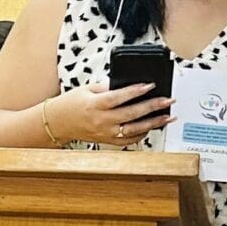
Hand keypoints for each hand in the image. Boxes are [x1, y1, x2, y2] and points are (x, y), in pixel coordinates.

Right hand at [45, 84, 171, 147]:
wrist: (58, 122)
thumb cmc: (71, 104)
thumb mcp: (87, 89)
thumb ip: (107, 87)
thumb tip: (129, 84)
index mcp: (95, 105)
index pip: (119, 97)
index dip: (136, 91)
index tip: (150, 85)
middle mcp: (101, 121)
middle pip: (131, 114)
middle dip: (152, 107)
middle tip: (167, 101)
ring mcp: (105, 133)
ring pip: (134, 130)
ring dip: (153, 123)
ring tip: (167, 116)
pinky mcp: (108, 141)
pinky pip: (129, 140)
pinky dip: (142, 133)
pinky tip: (152, 126)